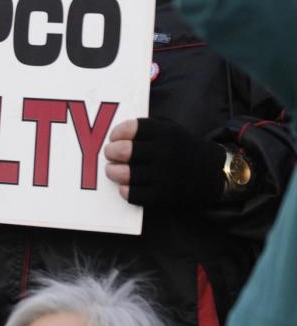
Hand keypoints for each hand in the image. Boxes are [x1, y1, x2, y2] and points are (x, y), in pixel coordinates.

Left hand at [103, 117, 225, 207]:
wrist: (214, 174)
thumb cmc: (182, 149)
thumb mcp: (171, 130)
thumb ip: (146, 130)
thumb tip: (114, 137)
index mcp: (166, 134)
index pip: (131, 129)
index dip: (117, 133)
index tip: (114, 138)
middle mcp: (165, 153)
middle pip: (123, 151)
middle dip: (111, 152)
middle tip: (110, 154)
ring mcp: (164, 176)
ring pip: (124, 174)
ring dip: (113, 172)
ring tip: (113, 171)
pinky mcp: (163, 196)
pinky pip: (133, 194)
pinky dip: (125, 190)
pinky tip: (125, 187)